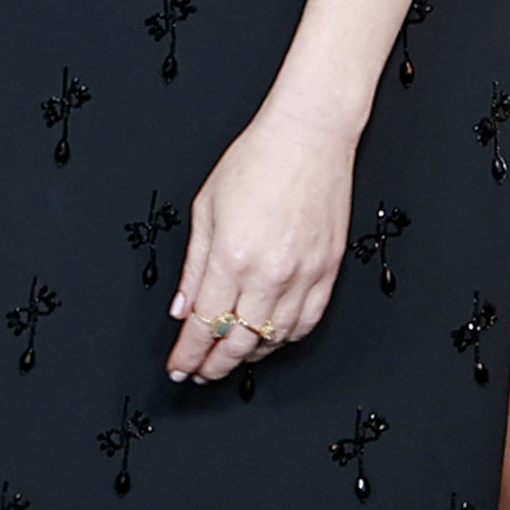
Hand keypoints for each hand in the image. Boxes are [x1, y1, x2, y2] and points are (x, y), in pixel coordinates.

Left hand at [167, 107, 355, 383]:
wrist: (309, 137)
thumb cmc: (258, 160)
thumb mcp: (205, 209)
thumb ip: (194, 266)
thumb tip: (183, 306)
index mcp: (232, 256)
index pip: (203, 324)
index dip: (188, 353)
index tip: (180, 365)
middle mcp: (269, 273)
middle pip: (237, 341)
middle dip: (214, 364)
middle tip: (201, 372)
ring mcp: (304, 275)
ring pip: (274, 339)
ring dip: (249, 355)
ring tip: (231, 356)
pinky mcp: (328, 272)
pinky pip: (307, 323)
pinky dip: (285, 339)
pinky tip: (270, 338)